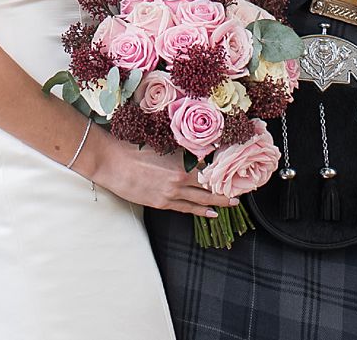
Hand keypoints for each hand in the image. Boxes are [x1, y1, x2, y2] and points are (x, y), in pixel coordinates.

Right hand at [82, 133, 240, 217]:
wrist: (112, 162)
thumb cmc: (136, 148)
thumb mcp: (164, 144)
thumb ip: (184, 149)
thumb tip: (203, 147)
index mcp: (182, 162)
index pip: (211, 167)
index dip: (226, 169)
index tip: (241, 168)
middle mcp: (179, 179)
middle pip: (210, 186)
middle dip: (228, 188)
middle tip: (245, 189)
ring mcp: (170, 193)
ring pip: (201, 199)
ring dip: (219, 201)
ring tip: (234, 202)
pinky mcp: (161, 203)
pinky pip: (185, 208)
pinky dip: (200, 210)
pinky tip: (212, 212)